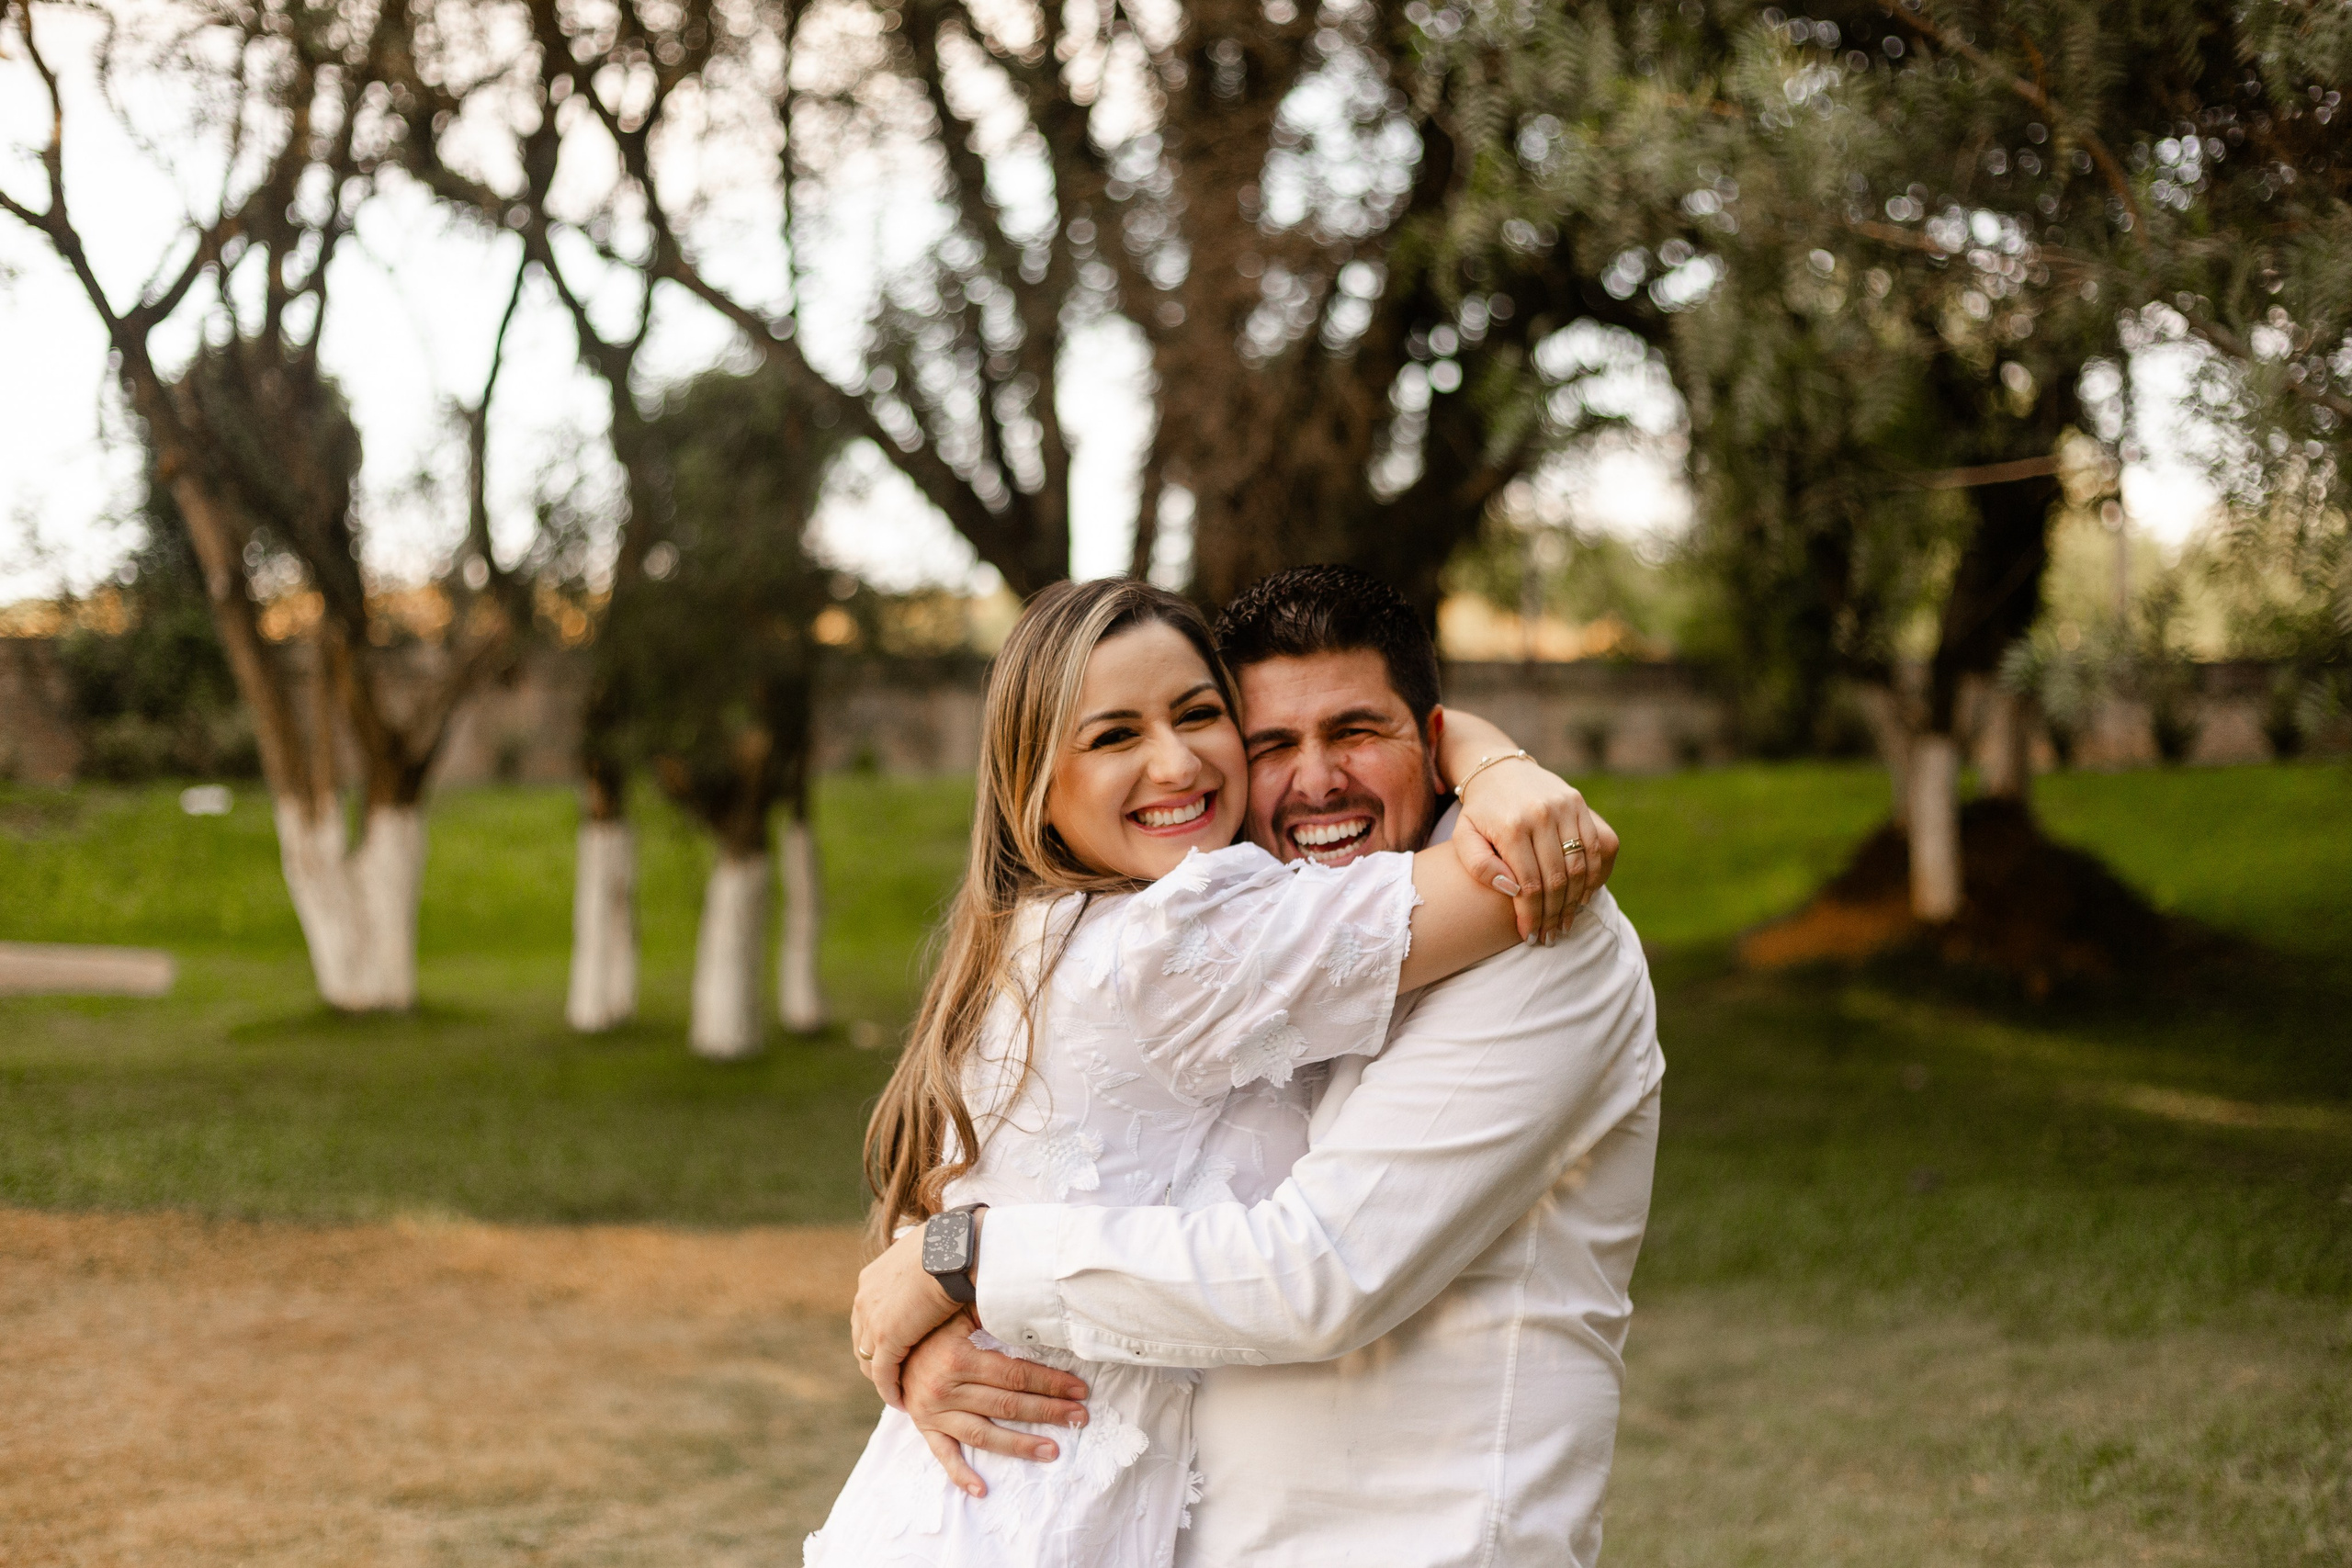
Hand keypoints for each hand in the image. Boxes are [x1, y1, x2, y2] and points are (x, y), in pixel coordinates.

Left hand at [850, 1224, 963, 1408]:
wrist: (953, 1250)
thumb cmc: (953, 1248)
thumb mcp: (929, 1258)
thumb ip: (923, 1272)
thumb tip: (942, 1273)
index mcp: (872, 1279)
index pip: (868, 1316)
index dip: (881, 1335)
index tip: (896, 1349)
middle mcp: (864, 1299)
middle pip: (863, 1340)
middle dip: (876, 1360)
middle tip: (893, 1376)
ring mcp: (872, 1320)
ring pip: (869, 1360)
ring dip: (882, 1378)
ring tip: (898, 1392)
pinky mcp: (886, 1338)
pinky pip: (883, 1374)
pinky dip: (889, 1390)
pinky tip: (901, 1401)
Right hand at [901, 1315, 1091, 1498]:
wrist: (887, 1343)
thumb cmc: (932, 1324)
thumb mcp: (959, 1310)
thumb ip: (991, 1310)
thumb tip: (1031, 1304)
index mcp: (959, 1357)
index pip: (1014, 1374)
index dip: (1049, 1381)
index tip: (1078, 1389)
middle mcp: (946, 1388)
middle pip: (1007, 1405)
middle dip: (1048, 1411)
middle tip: (1080, 1417)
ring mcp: (934, 1412)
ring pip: (984, 1434)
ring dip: (1020, 1445)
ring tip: (1053, 1451)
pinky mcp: (925, 1427)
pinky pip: (944, 1455)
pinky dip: (961, 1475)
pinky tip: (982, 1490)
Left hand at [1453, 760, 1619, 942]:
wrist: (1498, 770)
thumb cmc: (1480, 813)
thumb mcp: (1464, 837)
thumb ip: (1479, 865)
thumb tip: (1511, 890)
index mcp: (1511, 826)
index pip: (1529, 884)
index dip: (1531, 915)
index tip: (1530, 937)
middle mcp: (1541, 814)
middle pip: (1557, 879)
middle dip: (1554, 915)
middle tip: (1550, 937)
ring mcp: (1565, 806)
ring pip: (1580, 866)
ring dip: (1576, 901)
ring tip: (1566, 923)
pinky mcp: (1579, 803)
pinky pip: (1597, 846)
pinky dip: (1594, 875)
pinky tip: (1582, 896)